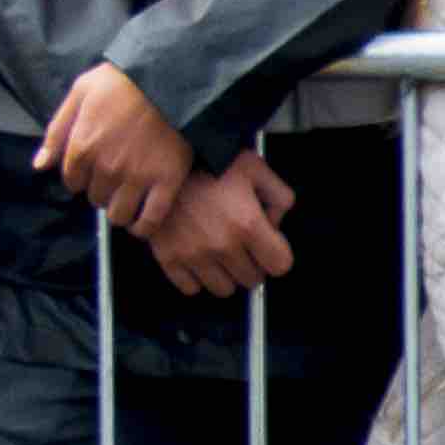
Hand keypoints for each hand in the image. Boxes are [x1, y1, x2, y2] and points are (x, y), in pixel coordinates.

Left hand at [36, 64, 193, 234]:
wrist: (169, 79)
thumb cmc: (121, 82)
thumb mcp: (79, 94)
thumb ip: (57, 132)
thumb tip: (40, 165)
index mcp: (82, 147)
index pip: (72, 181)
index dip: (80, 177)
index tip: (91, 170)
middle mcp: (106, 167)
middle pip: (95, 198)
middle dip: (101, 190)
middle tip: (113, 178)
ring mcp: (137, 177)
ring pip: (119, 215)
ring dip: (119, 211)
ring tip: (126, 199)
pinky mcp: (166, 182)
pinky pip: (151, 220)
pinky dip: (144, 227)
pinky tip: (141, 222)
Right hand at [134, 148, 298, 296]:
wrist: (163, 155)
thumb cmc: (209, 160)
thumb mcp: (256, 167)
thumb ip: (280, 196)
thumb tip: (275, 224)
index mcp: (248, 224)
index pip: (280, 266)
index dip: (277, 253)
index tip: (267, 243)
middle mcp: (222, 245)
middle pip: (252, 280)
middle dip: (252, 263)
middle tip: (241, 243)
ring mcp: (193, 254)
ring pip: (223, 289)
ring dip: (225, 274)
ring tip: (219, 251)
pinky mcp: (168, 257)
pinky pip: (190, 288)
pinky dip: (196, 277)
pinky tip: (197, 257)